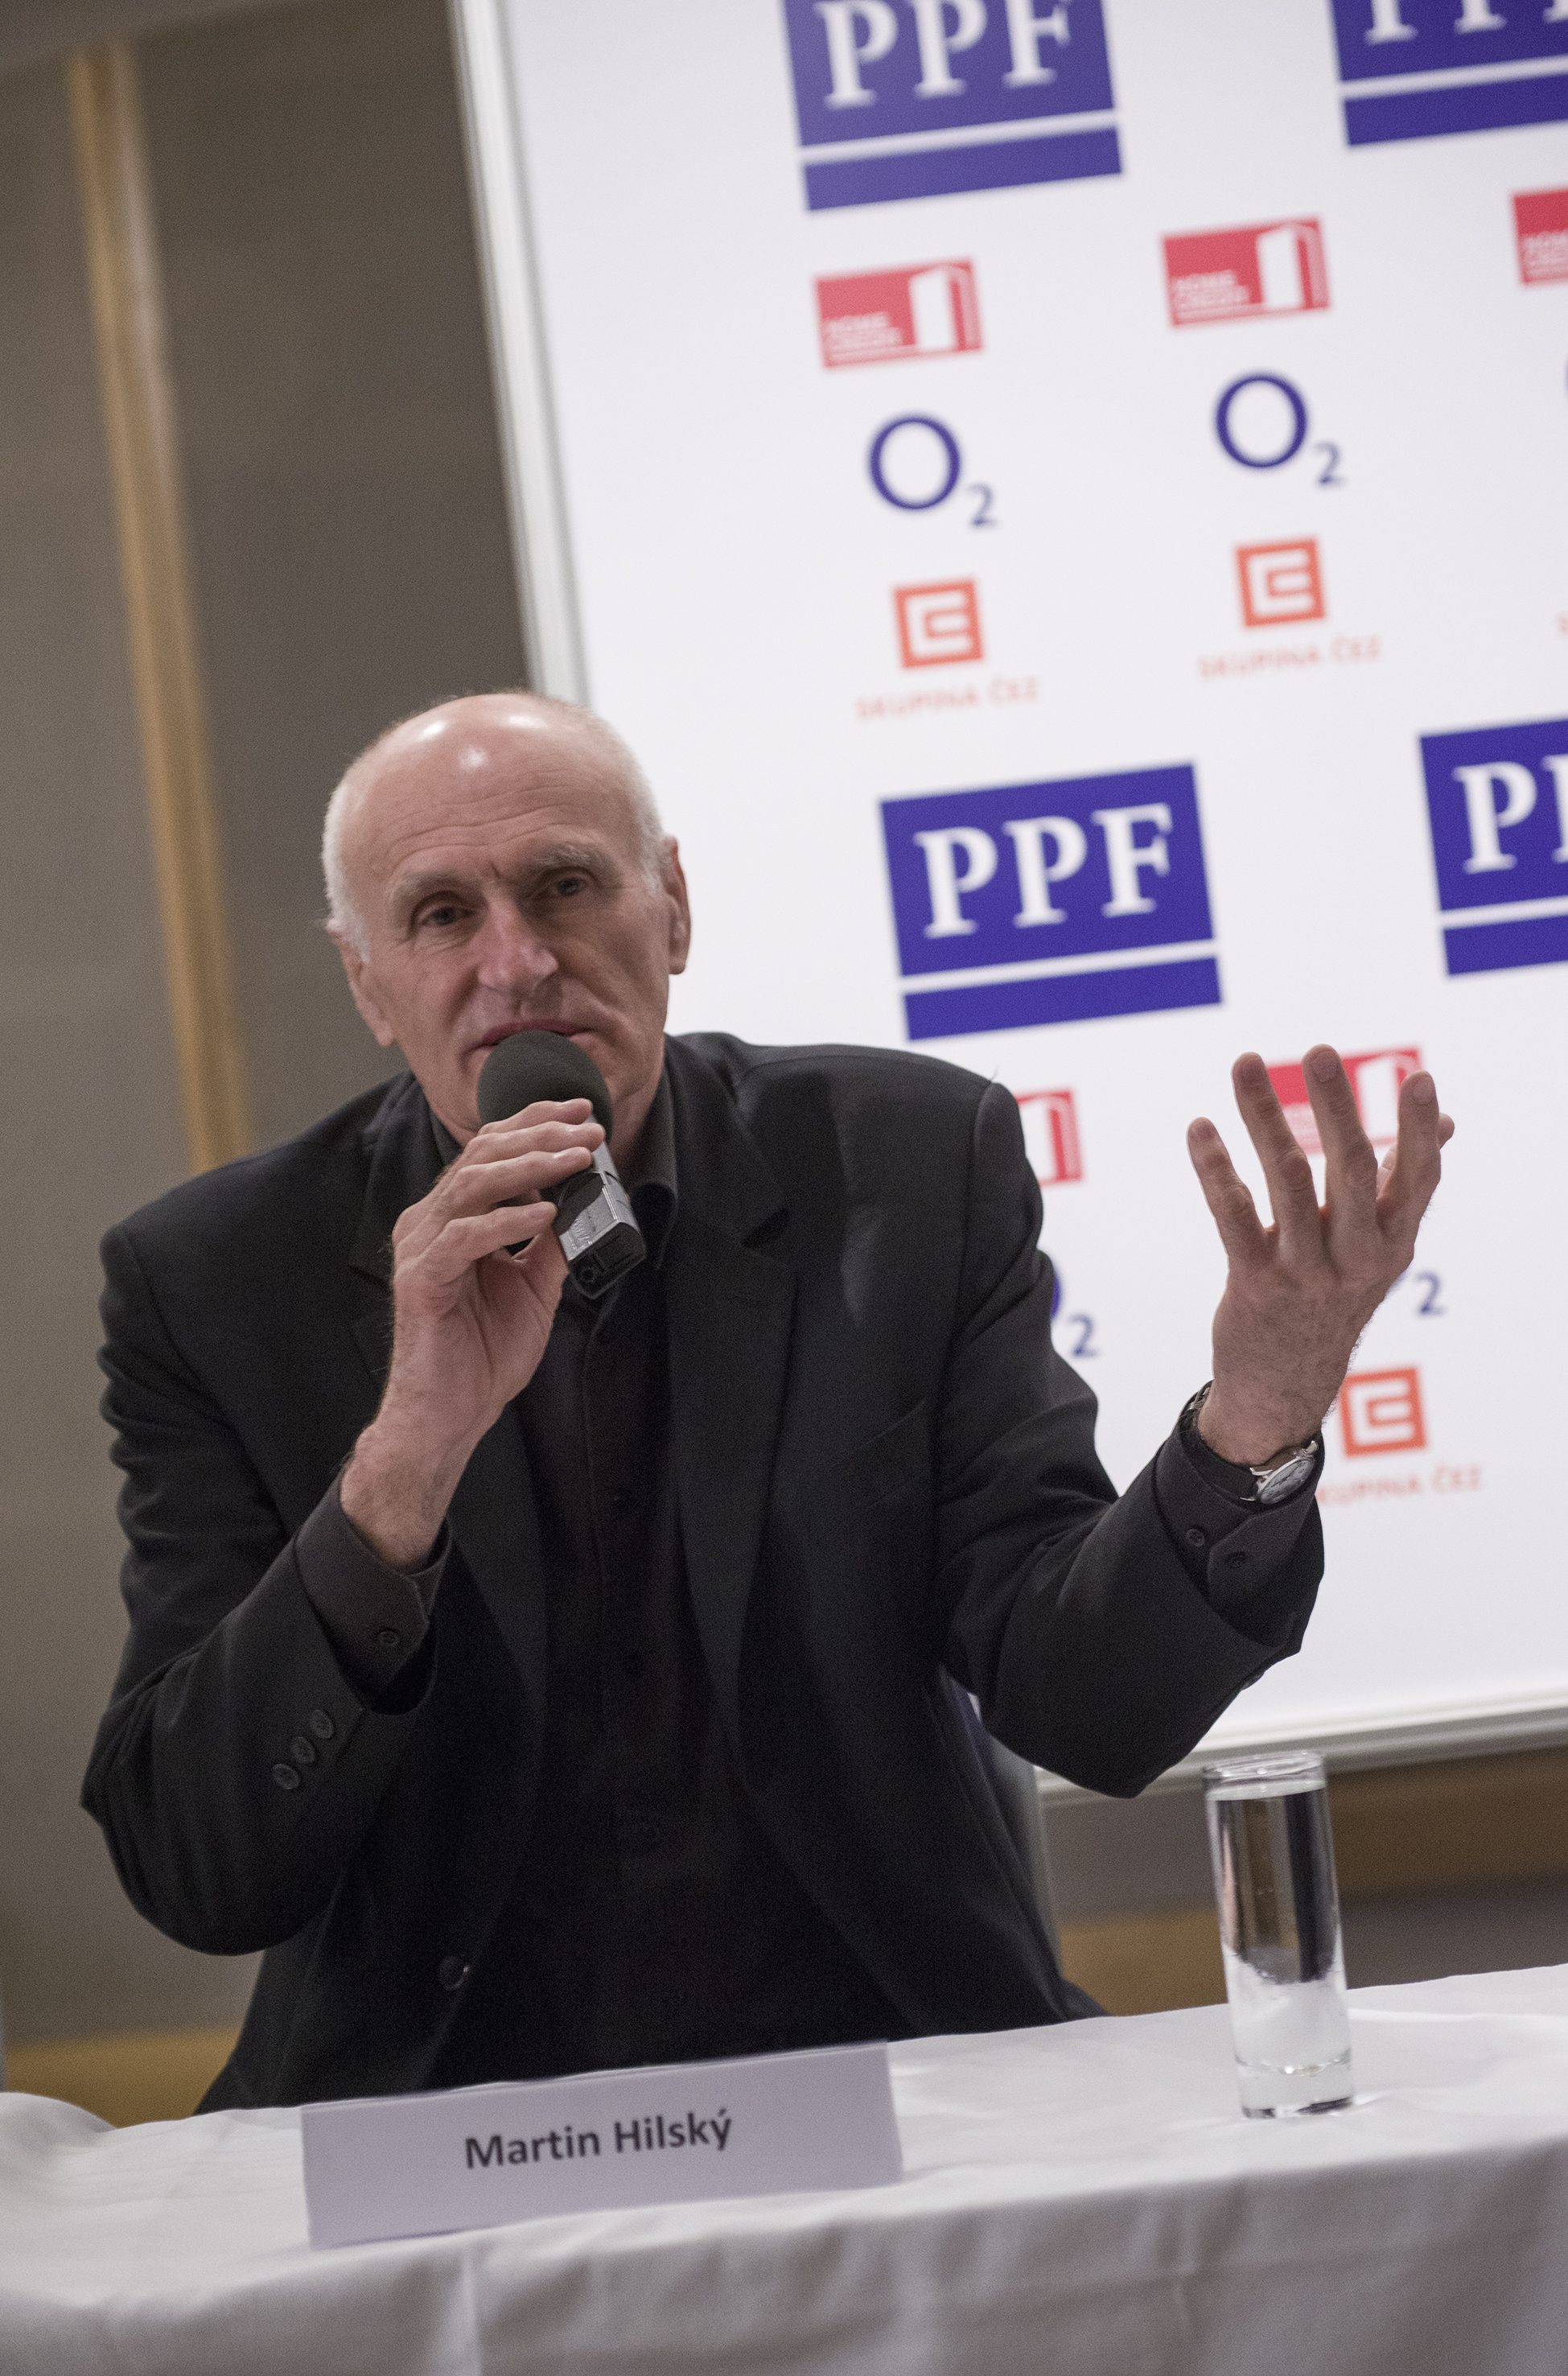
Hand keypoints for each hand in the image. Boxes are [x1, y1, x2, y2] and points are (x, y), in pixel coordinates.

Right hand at [340, 1098, 599, 1564]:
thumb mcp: (533, 1287)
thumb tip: (584, 1202)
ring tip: (574, 1158)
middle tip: (589, 1128)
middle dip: (539, 1135)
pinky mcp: (421, 1282)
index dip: (534, 1123)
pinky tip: (542, 1213)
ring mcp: (420, 1250)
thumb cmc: (482, 1354)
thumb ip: (550, 1243)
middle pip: (482, 1158)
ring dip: (529, 1167)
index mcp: (452, 1219)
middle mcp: (429, 1224)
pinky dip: (504, 1221)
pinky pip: (462, 1239)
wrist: (450, 1415)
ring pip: (471, 1187)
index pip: (490, 1152)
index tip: (582, 1112)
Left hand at [1188, 1047, 1453, 1466]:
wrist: (1285, 1386)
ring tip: (1244, 1064)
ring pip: (1287, 1182)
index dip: (1420, 1129)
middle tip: (1319, 1052)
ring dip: (1265, 1118)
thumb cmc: (1335, 1296)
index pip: (1418, 1178)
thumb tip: (1447, 1119)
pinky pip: (1234, 1216)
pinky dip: (1215, 1169)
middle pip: (1352, 1171)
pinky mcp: (1255, 1284)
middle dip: (1337, 1108)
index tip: (1418, 1077)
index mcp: (1394, 1243)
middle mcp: (1358, 1258)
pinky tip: (1200, 1128)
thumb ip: (1403, 1183)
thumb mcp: (1379, 1249)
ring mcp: (1306, 1273)